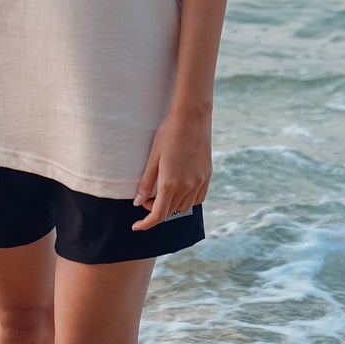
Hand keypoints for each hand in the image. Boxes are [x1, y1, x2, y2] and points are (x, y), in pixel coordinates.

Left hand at [132, 108, 210, 230]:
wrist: (192, 117)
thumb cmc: (168, 134)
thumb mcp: (153, 158)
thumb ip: (146, 183)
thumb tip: (137, 203)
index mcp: (170, 183)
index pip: (158, 215)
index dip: (146, 224)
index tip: (136, 226)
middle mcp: (187, 186)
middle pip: (170, 210)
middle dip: (157, 208)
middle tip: (148, 194)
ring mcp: (199, 182)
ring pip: (185, 206)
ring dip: (172, 204)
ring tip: (164, 189)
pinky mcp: (207, 176)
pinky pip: (198, 198)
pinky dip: (188, 199)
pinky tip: (181, 187)